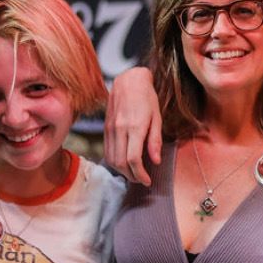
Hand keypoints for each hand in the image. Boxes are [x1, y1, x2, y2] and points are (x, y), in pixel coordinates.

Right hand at [103, 68, 160, 185]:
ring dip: (122, 172)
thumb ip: (155, 140)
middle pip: (120, 163)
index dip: (140, 174)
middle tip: (142, 180)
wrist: (128, 81)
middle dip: (131, 176)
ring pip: (111, 159)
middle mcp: (119, 129)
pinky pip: (107, 151)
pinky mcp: (105, 129)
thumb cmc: (147, 98)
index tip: (148, 181)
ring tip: (134, 174)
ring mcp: (110, 129)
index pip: (133, 159)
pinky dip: (115, 162)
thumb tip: (156, 161)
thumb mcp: (157, 117)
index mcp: (134, 127)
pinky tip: (125, 164)